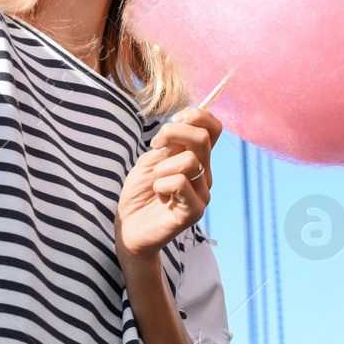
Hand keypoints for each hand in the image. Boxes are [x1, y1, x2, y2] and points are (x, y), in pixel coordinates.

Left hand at [114, 106, 223, 267]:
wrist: (129, 228)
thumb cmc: (139, 193)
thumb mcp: (151, 160)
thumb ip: (169, 143)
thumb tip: (182, 123)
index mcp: (198, 159)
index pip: (214, 127)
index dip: (196, 115)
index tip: (172, 122)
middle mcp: (205, 175)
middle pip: (203, 138)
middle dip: (173, 133)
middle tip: (155, 146)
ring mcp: (202, 194)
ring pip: (190, 161)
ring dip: (162, 167)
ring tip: (155, 182)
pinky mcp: (194, 212)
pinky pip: (179, 183)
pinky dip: (161, 184)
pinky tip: (158, 196)